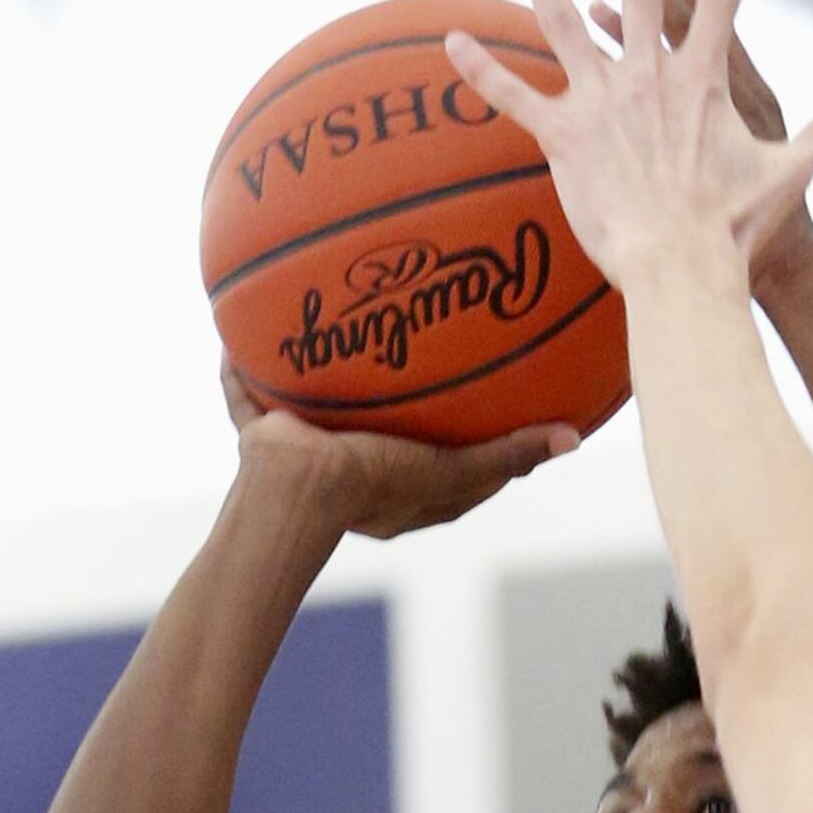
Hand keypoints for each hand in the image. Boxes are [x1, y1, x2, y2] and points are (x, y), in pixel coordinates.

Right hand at [221, 353, 577, 539]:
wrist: (295, 491)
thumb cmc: (377, 484)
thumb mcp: (454, 470)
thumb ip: (509, 454)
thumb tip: (573, 438)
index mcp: (400, 489)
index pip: (446, 462)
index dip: (470, 434)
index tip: (496, 398)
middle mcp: (354, 470)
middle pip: (380, 429)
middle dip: (394, 396)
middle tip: (418, 349)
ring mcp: (306, 452)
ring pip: (312, 406)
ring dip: (318, 374)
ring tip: (329, 321)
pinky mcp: (264, 435)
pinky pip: (249, 396)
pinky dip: (242, 371)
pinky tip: (239, 329)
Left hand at [445, 0, 812, 293]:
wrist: (681, 272)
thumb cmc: (733, 231)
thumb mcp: (787, 174)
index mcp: (703, 79)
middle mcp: (648, 76)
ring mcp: (602, 102)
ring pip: (560, 21)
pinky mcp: (564, 139)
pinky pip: (514, 98)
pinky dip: (481, 70)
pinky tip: (449, 40)